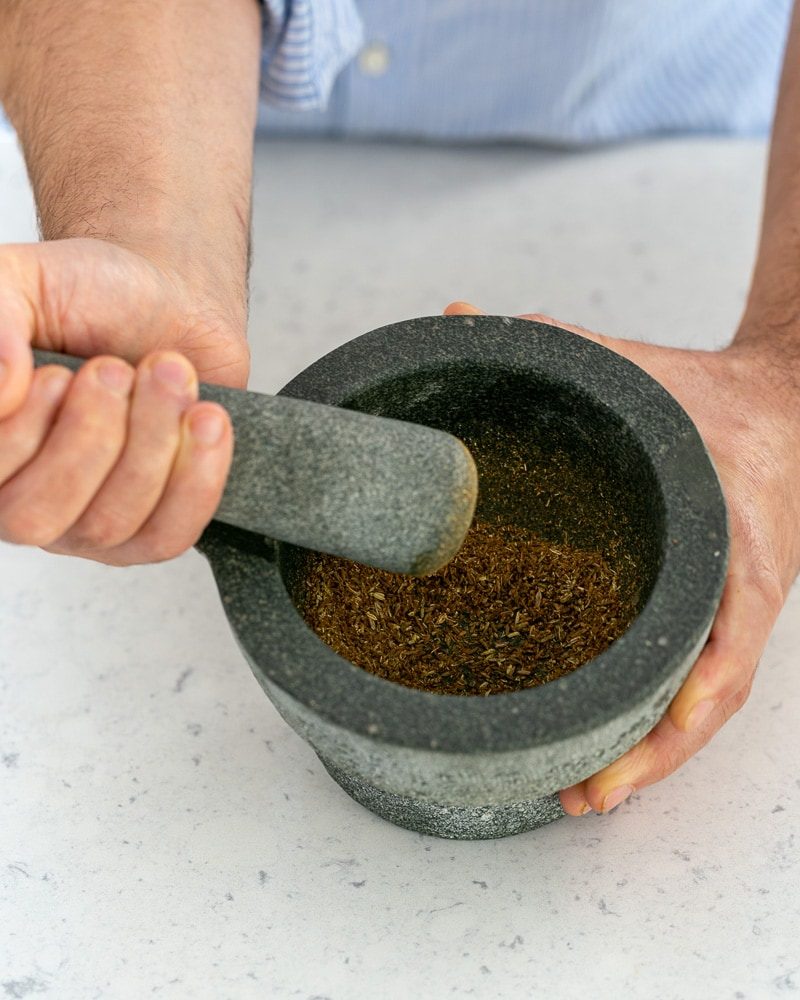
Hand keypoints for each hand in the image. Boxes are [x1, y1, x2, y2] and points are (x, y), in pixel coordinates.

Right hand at [0, 238, 249, 564]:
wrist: (169, 297)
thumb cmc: (89, 294)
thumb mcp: (22, 278)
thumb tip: (0, 386)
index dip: (22, 433)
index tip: (57, 375)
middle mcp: (22, 496)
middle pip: (36, 517)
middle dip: (90, 438)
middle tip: (114, 370)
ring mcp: (89, 522)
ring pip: (108, 525)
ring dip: (149, 442)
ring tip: (169, 373)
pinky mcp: (155, 527)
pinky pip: (169, 537)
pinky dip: (194, 479)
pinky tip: (204, 420)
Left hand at [444, 301, 799, 814]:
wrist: (771, 407)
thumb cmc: (703, 399)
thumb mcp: (633, 367)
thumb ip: (552, 343)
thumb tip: (454, 316)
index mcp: (734, 533)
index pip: (735, 621)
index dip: (701, 678)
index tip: (664, 721)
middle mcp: (737, 588)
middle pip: (710, 694)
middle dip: (655, 753)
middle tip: (584, 794)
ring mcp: (724, 612)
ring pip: (698, 708)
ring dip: (650, 761)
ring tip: (582, 800)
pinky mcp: (704, 618)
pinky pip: (683, 684)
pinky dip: (651, 730)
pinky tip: (601, 760)